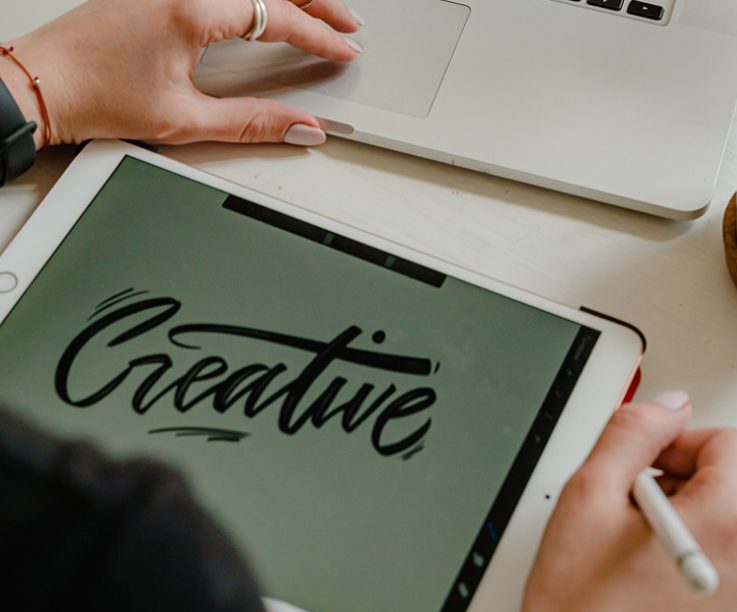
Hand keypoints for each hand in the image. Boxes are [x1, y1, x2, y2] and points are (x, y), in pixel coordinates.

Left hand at [0, 0, 363, 148]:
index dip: (318, 36)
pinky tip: (265, 5)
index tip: (343, 50)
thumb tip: (298, 126)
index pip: (276, 16)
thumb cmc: (93, 95)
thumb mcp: (183, 119)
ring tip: (319, 11)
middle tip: (347, 25)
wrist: (40, 85)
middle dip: (317, 3)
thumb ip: (251, 121)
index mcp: (190, 9)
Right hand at [522, 391, 736, 611]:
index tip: (643, 462)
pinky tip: (635, 575)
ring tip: (623, 549)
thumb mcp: (590, 493)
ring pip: (713, 524)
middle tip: (620, 510)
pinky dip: (678, 555)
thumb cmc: (579, 603)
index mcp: (726, 522)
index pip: (728, 443)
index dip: (678, 442)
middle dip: (670, 483)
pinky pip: (712, 562)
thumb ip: (633, 433)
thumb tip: (667, 408)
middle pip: (722, 484)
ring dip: (671, 521)